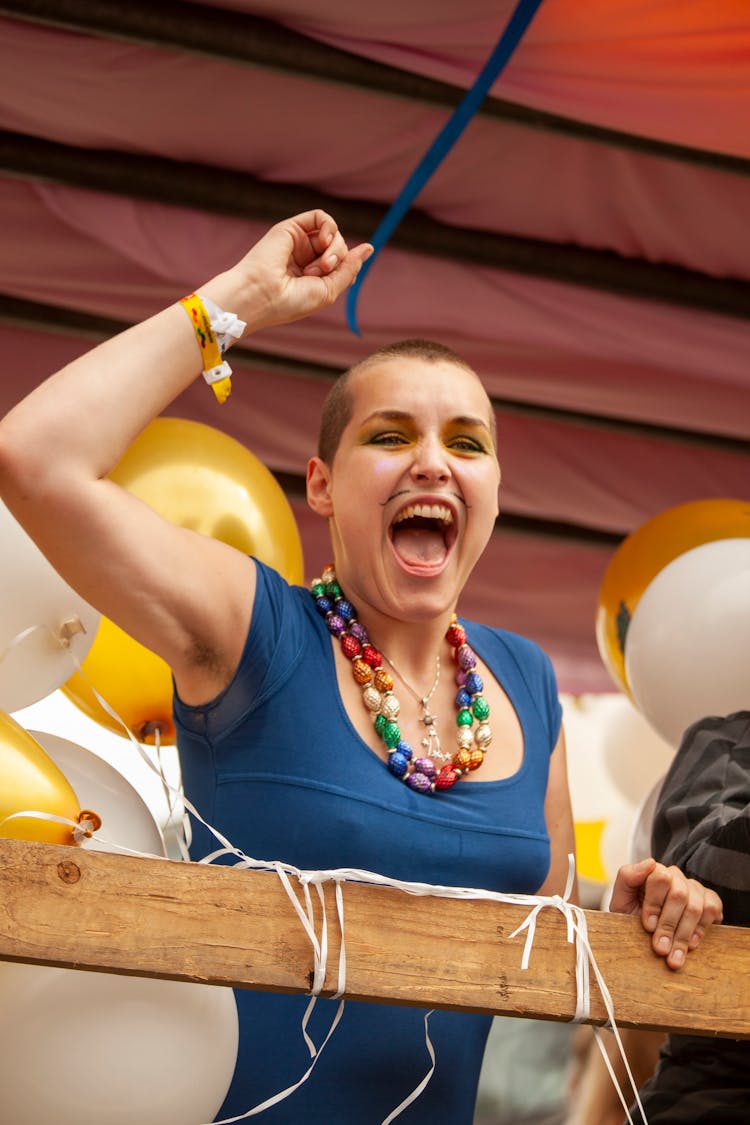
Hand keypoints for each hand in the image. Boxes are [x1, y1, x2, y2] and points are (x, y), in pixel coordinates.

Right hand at [221, 209, 372, 332]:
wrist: (261, 295)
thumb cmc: (291, 301)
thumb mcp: (329, 290)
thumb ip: (349, 268)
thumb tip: (369, 248)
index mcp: (312, 278)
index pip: (342, 264)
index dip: (347, 266)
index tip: (333, 276)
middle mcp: (305, 259)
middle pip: (340, 247)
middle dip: (339, 259)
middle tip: (323, 271)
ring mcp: (298, 243)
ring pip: (333, 233)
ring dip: (335, 248)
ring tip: (321, 264)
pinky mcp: (291, 228)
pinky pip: (320, 216)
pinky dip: (329, 227)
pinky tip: (324, 241)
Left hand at [609, 857, 722, 969]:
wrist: (645, 935)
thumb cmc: (631, 916)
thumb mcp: (621, 900)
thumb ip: (627, 878)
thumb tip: (650, 862)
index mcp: (653, 871)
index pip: (660, 878)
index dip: (654, 904)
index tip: (648, 926)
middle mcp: (676, 876)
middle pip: (679, 895)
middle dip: (668, 925)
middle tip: (660, 949)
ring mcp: (694, 888)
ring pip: (696, 907)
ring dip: (683, 935)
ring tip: (673, 958)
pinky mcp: (710, 900)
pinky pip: (712, 910)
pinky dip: (701, 930)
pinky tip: (690, 945)